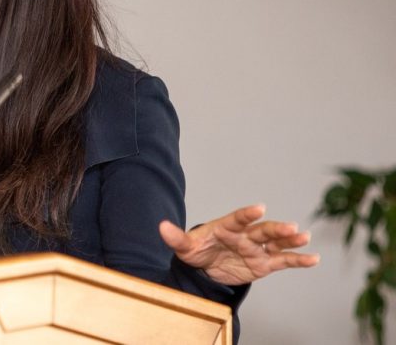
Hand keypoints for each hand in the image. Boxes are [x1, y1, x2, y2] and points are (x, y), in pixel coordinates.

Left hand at [159, 204, 319, 285]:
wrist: (205, 268)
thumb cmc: (197, 251)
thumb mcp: (184, 246)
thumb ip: (176, 237)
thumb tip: (161, 227)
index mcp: (226, 227)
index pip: (238, 218)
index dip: (247, 214)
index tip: (259, 207)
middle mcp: (245, 235)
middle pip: (262, 230)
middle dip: (276, 228)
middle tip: (291, 226)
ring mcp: (257, 248)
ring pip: (276, 242)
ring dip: (290, 240)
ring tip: (304, 237)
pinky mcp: (264, 263)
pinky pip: (283, 261)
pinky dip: (298, 260)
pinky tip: (314, 258)